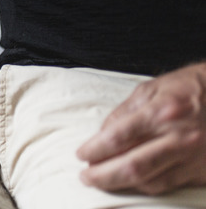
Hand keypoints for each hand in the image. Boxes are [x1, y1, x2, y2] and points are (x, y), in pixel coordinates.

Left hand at [77, 63, 205, 194]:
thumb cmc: (188, 89)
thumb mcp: (151, 89)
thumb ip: (124, 112)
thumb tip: (102, 135)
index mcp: (162, 113)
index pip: (118, 138)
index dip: (95, 150)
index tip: (81, 154)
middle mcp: (179, 138)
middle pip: (132, 166)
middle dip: (102, 175)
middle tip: (85, 176)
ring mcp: (193, 158)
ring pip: (150, 181)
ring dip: (120, 185)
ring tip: (102, 181)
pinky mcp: (202, 171)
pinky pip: (168, 185)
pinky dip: (145, 186)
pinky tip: (130, 183)